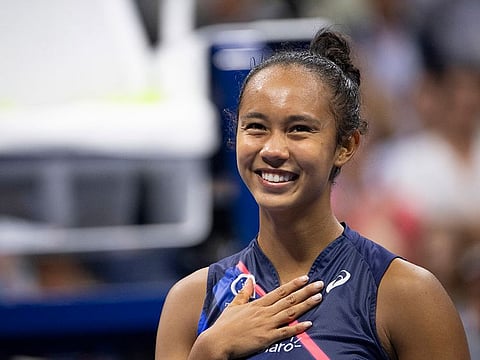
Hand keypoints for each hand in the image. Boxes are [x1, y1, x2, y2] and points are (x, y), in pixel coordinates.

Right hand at [193, 275, 323, 358]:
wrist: (217, 342)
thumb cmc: (224, 325)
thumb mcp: (233, 305)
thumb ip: (244, 292)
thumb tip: (250, 279)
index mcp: (257, 304)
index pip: (279, 291)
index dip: (294, 284)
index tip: (305, 277)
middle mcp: (264, 312)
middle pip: (289, 300)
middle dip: (305, 291)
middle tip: (320, 284)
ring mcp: (266, 325)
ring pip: (290, 313)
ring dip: (306, 305)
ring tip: (319, 298)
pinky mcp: (266, 338)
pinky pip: (285, 332)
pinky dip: (298, 328)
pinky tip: (309, 324)